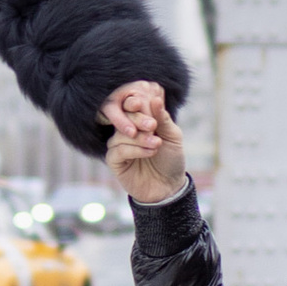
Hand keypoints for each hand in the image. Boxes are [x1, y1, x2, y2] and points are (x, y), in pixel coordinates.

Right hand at [104, 86, 188, 205]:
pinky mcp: (114, 161)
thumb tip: (155, 99)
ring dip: (140, 138)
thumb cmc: (171, 159)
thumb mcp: (172, 136)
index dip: (136, 103)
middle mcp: (126, 131)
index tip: (143, 102)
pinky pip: (118, 150)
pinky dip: (134, 150)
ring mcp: (118, 145)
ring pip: (121, 134)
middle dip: (139, 120)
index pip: (133, 107)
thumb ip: (163, 119)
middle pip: (125, 118)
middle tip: (153, 127)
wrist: (169, 186)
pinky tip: (149, 152)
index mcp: (139, 122)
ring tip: (156, 144)